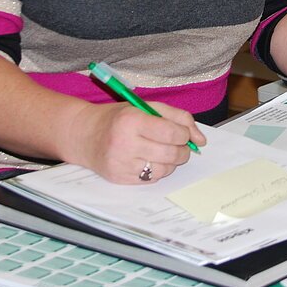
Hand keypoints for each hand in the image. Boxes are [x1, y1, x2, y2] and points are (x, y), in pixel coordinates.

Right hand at [64, 101, 206, 183]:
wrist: (85, 135)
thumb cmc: (119, 118)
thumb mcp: (146, 107)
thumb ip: (178, 117)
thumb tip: (201, 139)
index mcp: (132, 120)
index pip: (172, 132)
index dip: (184, 134)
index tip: (182, 133)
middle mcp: (125, 143)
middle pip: (171, 153)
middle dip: (183, 150)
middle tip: (179, 145)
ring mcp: (121, 164)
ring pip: (164, 169)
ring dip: (171, 162)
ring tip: (163, 151)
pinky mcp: (120, 179)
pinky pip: (152, 179)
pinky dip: (158, 170)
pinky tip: (150, 159)